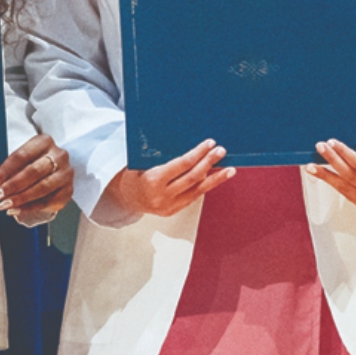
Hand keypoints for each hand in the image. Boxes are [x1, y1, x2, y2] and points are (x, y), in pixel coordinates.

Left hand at [0, 134, 73, 224]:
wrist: (55, 170)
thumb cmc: (34, 163)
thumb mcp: (23, 159)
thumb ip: (11, 169)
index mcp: (44, 141)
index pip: (21, 156)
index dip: (5, 171)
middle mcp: (59, 156)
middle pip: (33, 172)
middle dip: (12, 186)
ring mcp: (66, 173)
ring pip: (42, 188)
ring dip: (20, 199)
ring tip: (4, 205)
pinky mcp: (68, 190)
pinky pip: (48, 202)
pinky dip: (30, 208)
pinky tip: (17, 210)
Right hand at [104, 140, 234, 218]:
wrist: (125, 198)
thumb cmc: (133, 175)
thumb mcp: (142, 162)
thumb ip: (161, 156)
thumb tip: (186, 144)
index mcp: (153, 179)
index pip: (181, 165)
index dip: (197, 153)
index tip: (208, 144)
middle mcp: (162, 195)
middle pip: (192, 177)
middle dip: (208, 162)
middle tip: (220, 151)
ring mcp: (169, 205)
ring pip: (198, 190)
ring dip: (215, 178)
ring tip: (229, 169)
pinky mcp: (174, 210)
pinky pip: (193, 197)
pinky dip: (206, 187)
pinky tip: (216, 178)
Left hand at [306, 142, 355, 211]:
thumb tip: (340, 140)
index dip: (345, 152)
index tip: (332, 142)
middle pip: (350, 175)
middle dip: (332, 160)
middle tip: (320, 147)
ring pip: (344, 187)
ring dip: (325, 175)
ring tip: (311, 166)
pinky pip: (344, 193)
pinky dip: (331, 182)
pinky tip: (321, 174)